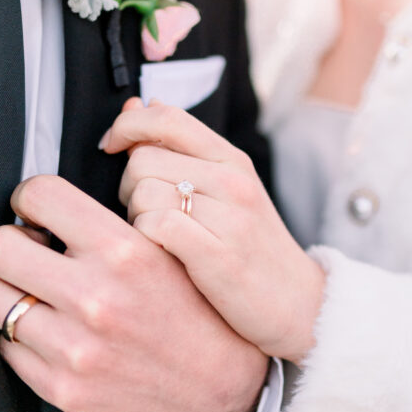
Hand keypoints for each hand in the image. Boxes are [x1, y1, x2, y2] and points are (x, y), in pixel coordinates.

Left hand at [0, 174, 267, 411]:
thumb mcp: (167, 248)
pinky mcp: (63, 388)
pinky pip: (7, 347)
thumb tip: (50, 206)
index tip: (35, 210)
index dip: (30, 198)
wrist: (222, 384)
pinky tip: (51, 330)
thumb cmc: (195, 309)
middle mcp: (95, 298)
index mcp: (123, 251)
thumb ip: (110, 224)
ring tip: (38, 292)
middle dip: (12, 243)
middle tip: (31, 251)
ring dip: (11, 291)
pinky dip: (22, 336)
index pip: (38, 195)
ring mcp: (74, 349)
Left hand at [102, 99, 325, 364]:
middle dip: (127, 186)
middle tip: (142, 214)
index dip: (127, 124)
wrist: (300, 305)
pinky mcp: (218, 254)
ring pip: (143, 193)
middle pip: (142, 159)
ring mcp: (228, 217)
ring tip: (156, 238)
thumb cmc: (251, 249)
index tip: (112, 145)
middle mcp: (232, 180)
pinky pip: (154, 225)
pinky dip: (145, 240)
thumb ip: (181, 150)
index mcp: (232, 159)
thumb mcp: (226, 190)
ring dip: (134, 218)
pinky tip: (161, 254)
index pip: (167, 117)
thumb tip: (139, 105)